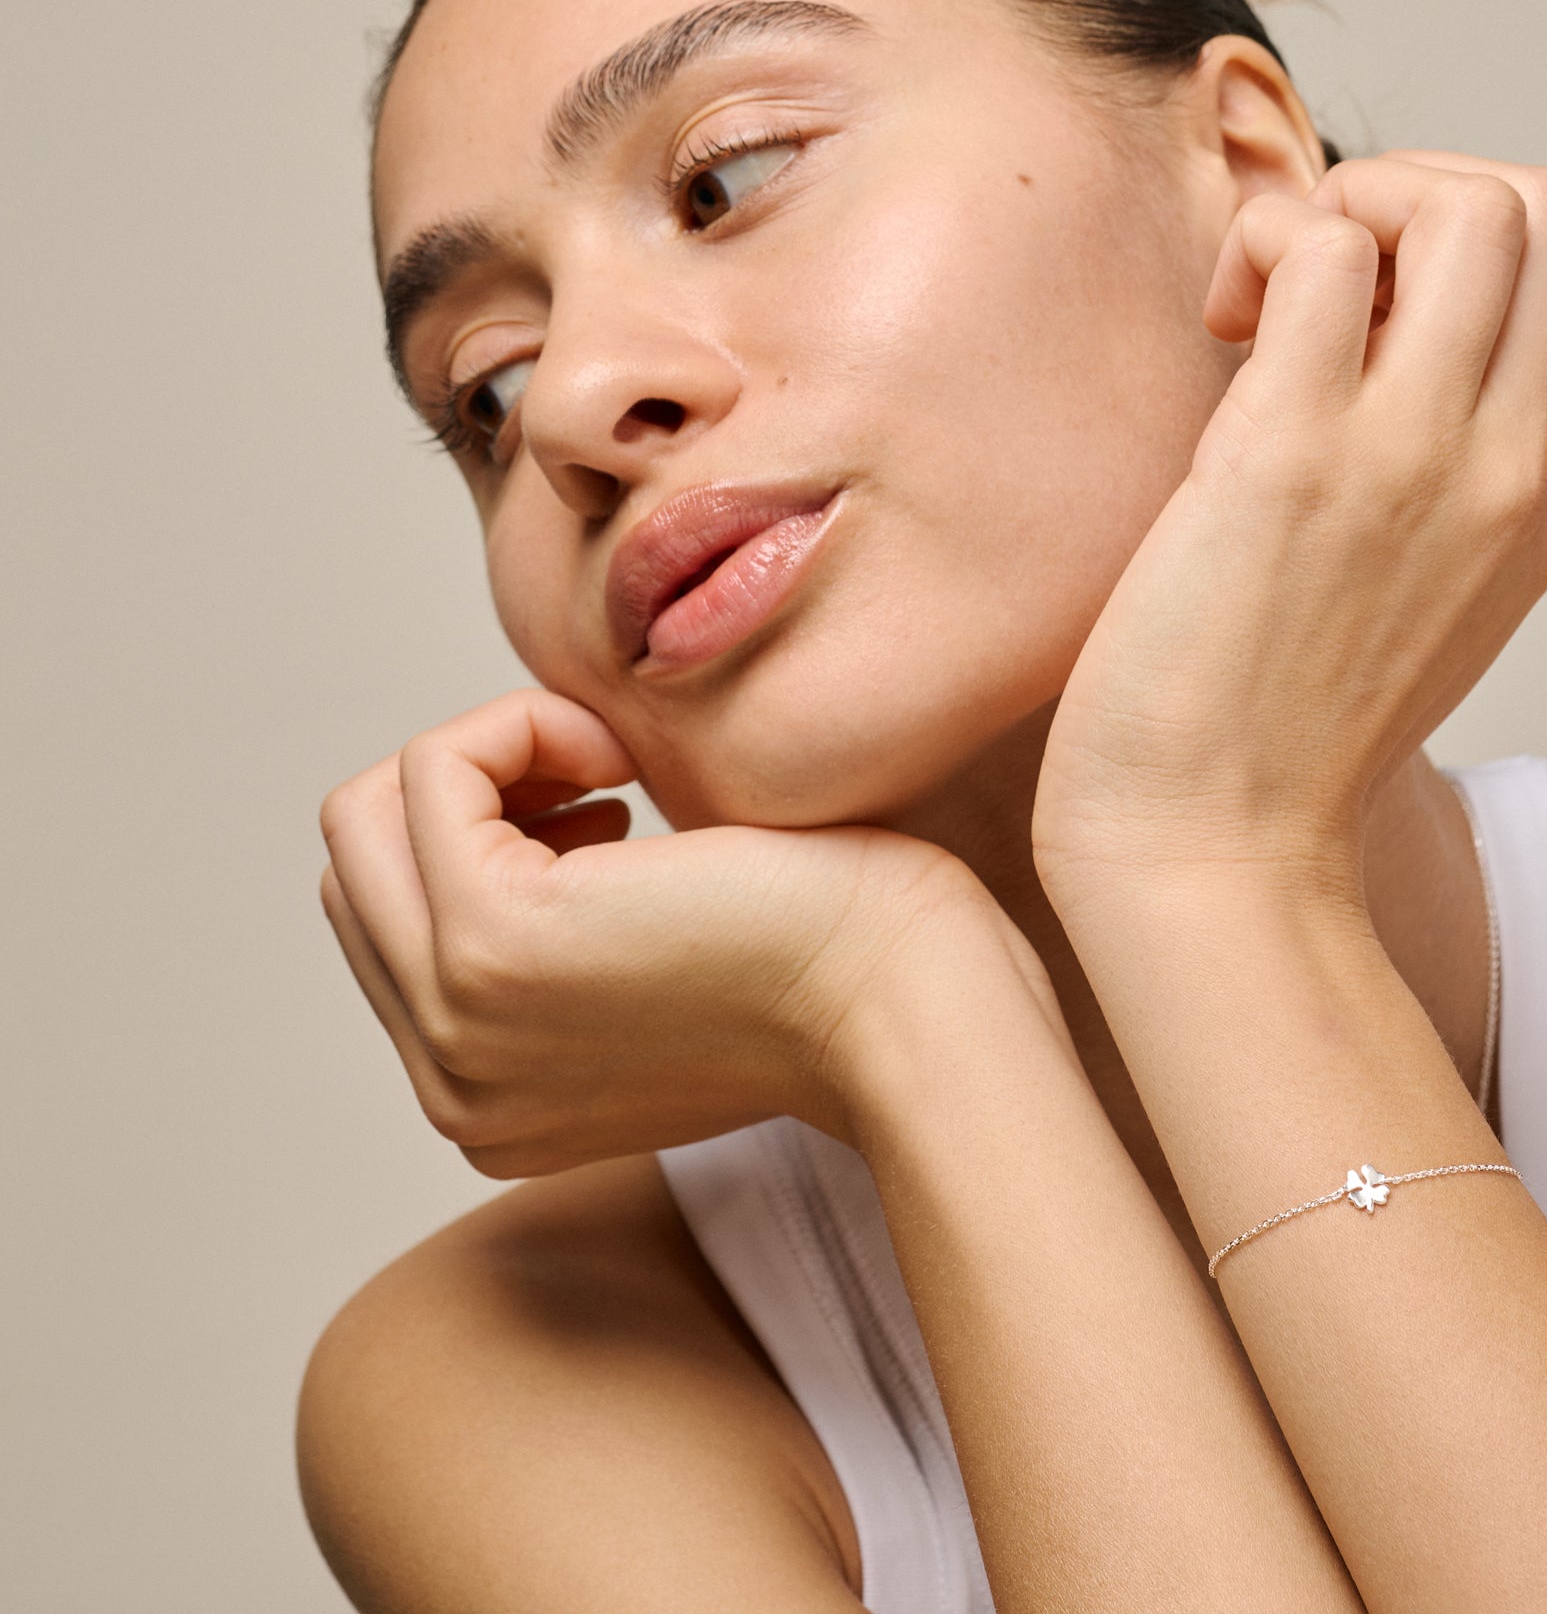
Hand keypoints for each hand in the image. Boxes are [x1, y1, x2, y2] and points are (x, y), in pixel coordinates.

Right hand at [319, 688, 1023, 1175]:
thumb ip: (568, 935)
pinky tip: (622, 762)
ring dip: (492, 750)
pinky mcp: (491, 941)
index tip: (608, 816)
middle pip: (360, 867)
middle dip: (469, 789)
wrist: (912, 1007)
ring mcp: (457, 1022)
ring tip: (610, 767)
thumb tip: (533, 817)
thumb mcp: (663, 965)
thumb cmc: (833, 958)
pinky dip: (521, 724)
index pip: (391, 924)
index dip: (484, 835)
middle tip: (602, 779)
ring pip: (369, 813)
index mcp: (485, 1095)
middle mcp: (449, 1082)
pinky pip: (432, 769)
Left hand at [1032, 151, 1546, 911]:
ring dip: (1354, 202)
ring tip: (1272, 302)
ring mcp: (1413, 460)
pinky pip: (1322, 245)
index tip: (1387, 307)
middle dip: (1428, 193)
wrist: (1214, 848)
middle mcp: (1513, 469)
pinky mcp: (1291, 458)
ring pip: (1472, 203)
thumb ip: (1460, 470)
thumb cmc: (1286, 724)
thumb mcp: (1436, 594)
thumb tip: (1386, 326)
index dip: (1493, 234)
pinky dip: (1268, 244)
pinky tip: (1224, 325)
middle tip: (1321, 287)